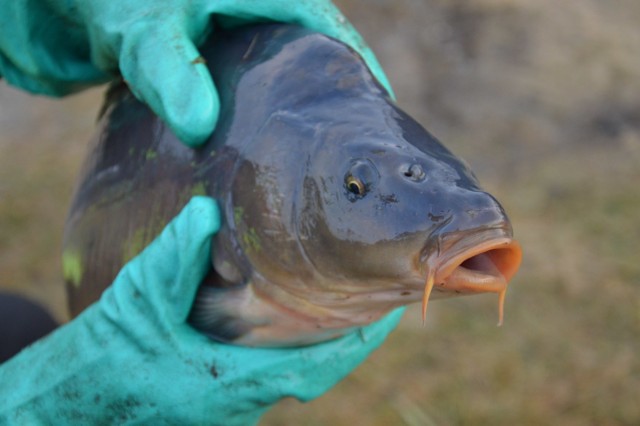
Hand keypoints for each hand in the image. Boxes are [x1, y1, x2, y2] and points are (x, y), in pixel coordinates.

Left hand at [0, 0, 393, 146]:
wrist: (90, 14)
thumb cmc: (122, 6)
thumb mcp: (147, 33)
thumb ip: (170, 72)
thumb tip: (200, 125)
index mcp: (265, 0)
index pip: (329, 29)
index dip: (360, 68)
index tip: (378, 109)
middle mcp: (267, 25)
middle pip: (321, 65)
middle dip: (341, 103)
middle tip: (355, 152)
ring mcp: (253, 54)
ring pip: (295, 87)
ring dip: (308, 120)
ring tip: (325, 164)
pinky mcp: (235, 78)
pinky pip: (268, 102)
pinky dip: (276, 127)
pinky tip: (277, 160)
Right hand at [0, 197, 402, 423]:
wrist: (69, 409)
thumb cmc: (103, 364)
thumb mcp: (137, 304)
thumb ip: (172, 259)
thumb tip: (204, 211)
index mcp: (236, 381)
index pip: (319, 364)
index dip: (360, 337)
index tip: (390, 307)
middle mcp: (244, 398)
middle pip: (316, 366)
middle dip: (349, 332)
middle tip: (374, 293)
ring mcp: (234, 401)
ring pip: (294, 368)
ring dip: (322, 337)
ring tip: (341, 297)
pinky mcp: (220, 395)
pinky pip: (272, 369)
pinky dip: (292, 342)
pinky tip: (287, 313)